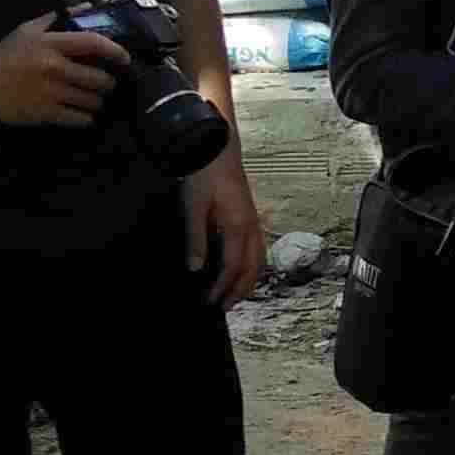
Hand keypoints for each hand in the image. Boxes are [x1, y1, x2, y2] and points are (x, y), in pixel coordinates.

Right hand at [0, 13, 129, 128]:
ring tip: (91, 99)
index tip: (125, 59)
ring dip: (96, 101)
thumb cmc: (4, 54)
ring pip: (93, 101)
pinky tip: (81, 113)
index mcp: (50, 44)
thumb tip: (85, 8)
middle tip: (105, 84)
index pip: (93, 43)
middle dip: (108, 83)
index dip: (116, 51)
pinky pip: (79, 119)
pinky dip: (85, 117)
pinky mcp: (43, 113)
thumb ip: (56, 19)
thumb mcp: (27, 30)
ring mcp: (49, 93)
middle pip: (100, 79)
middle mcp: (53, 68)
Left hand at [182, 145, 265, 308]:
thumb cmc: (206, 173)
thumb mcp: (195, 207)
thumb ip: (197, 239)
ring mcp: (254, 221)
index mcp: (238, 225)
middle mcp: (251, 226)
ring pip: (259, 259)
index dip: (223, 286)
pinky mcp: (250, 216)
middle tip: (225, 306)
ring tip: (235, 293)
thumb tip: (196, 267)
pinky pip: (258, 247)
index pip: (234, 266)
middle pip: (253, 268)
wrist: (218, 147)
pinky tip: (240, 268)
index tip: (211, 301)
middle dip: (241, 290)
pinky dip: (252, 264)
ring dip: (249, 279)